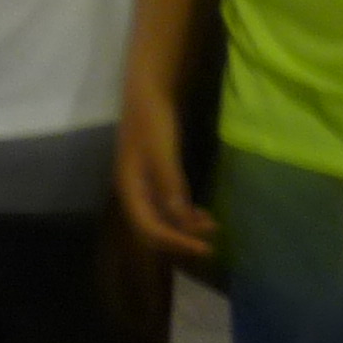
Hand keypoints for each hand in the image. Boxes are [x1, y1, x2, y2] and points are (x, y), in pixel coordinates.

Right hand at [113, 80, 215, 264]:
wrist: (147, 94)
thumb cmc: (152, 121)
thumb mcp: (162, 154)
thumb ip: (170, 187)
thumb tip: (182, 222)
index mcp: (130, 191)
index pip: (151, 229)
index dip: (177, 242)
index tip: (204, 247)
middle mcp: (135, 194)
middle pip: (155, 229)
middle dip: (182, 238)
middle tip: (211, 243)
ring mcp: (144, 186)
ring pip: (164, 218)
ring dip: (186, 227)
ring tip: (212, 227)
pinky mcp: (155, 177)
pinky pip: (169, 205)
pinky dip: (185, 213)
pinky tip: (202, 214)